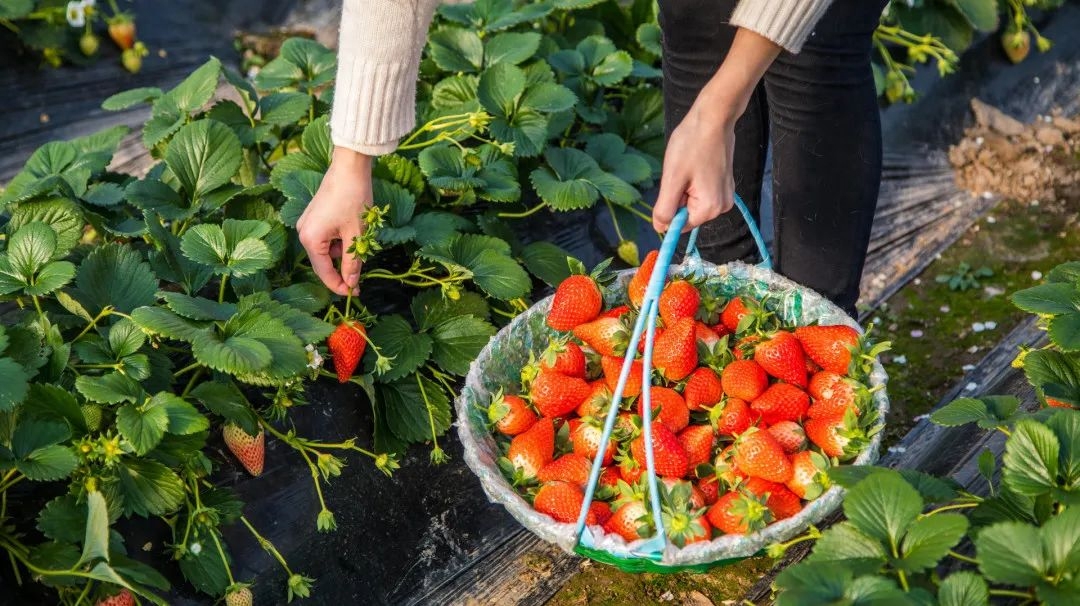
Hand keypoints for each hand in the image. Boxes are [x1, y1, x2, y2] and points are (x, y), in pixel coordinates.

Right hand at [297, 147, 372, 295]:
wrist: (349, 167)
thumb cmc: (353, 198)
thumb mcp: (357, 234)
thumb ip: (353, 262)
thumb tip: (352, 284)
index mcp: (310, 239)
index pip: (324, 272)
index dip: (340, 285)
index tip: (355, 293)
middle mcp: (303, 233)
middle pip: (322, 263)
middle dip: (341, 269)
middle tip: (360, 277)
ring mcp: (306, 224)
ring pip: (326, 250)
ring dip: (342, 252)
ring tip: (360, 239)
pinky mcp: (313, 217)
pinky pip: (325, 238)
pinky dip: (339, 241)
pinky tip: (352, 230)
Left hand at [653, 106, 736, 232]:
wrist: (714, 119)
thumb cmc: (691, 145)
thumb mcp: (672, 179)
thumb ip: (665, 209)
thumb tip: (660, 229)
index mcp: (710, 208)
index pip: (680, 225)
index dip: (670, 207)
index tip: (674, 184)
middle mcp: (722, 207)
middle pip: (688, 213)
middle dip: (679, 196)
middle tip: (681, 172)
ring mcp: (725, 195)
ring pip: (693, 202)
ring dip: (685, 188)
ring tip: (689, 167)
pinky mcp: (724, 185)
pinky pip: (702, 192)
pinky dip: (693, 182)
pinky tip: (696, 165)